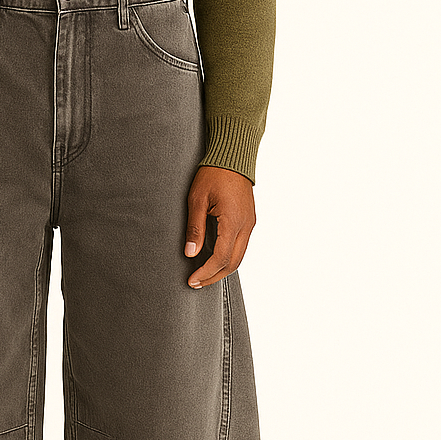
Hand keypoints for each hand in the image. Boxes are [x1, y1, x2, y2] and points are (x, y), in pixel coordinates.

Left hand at [184, 165, 255, 286]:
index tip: (192, 280)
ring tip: (204, 275)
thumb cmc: (213, 174)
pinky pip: (241, 246)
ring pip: (240, 256)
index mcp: (233, 221)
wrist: (233, 157)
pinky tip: (215, 259)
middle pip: (234, 263)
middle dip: (214, 276)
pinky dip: (229, 257)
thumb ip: (195, 228)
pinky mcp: (249, 220)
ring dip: (222, 269)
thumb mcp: (197, 200)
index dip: (206, 272)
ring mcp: (250, 223)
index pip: (221, 257)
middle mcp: (246, 226)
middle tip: (196, 283)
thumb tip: (190, 253)